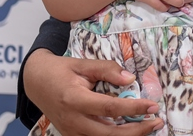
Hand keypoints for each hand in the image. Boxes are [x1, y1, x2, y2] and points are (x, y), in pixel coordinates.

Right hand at [23, 49, 162, 134]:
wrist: (36, 82)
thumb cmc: (61, 70)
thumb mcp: (83, 64)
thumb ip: (107, 69)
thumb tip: (130, 79)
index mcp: (74, 100)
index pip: (110, 108)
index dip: (134, 108)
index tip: (153, 106)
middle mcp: (72, 120)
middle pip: (109, 133)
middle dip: (137, 131)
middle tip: (156, 122)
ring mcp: (71, 132)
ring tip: (148, 128)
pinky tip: (129, 131)